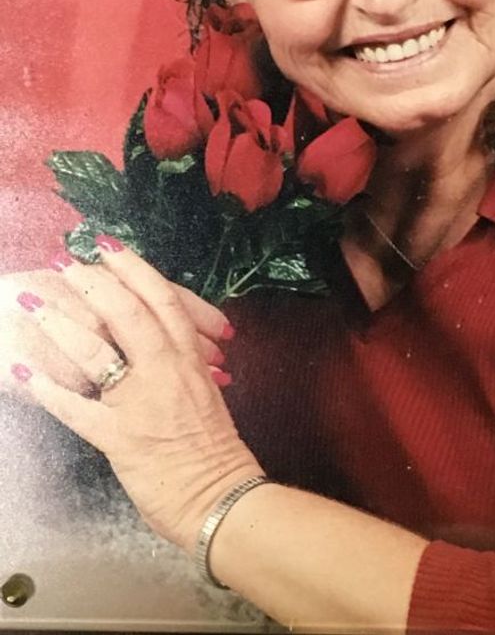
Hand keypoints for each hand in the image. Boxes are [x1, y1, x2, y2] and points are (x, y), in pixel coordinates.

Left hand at [8, 240, 260, 552]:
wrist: (222, 498)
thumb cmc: (214, 451)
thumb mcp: (205, 395)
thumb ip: (185, 367)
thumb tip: (170, 347)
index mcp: (190, 359)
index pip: (164, 300)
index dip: (135, 269)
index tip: (110, 247)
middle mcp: (167, 371)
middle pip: (129, 313)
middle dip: (95, 284)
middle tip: (68, 263)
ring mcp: (141, 403)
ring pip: (99, 351)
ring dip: (62, 324)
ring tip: (35, 304)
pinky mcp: (120, 438)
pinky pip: (77, 409)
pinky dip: (48, 388)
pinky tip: (23, 371)